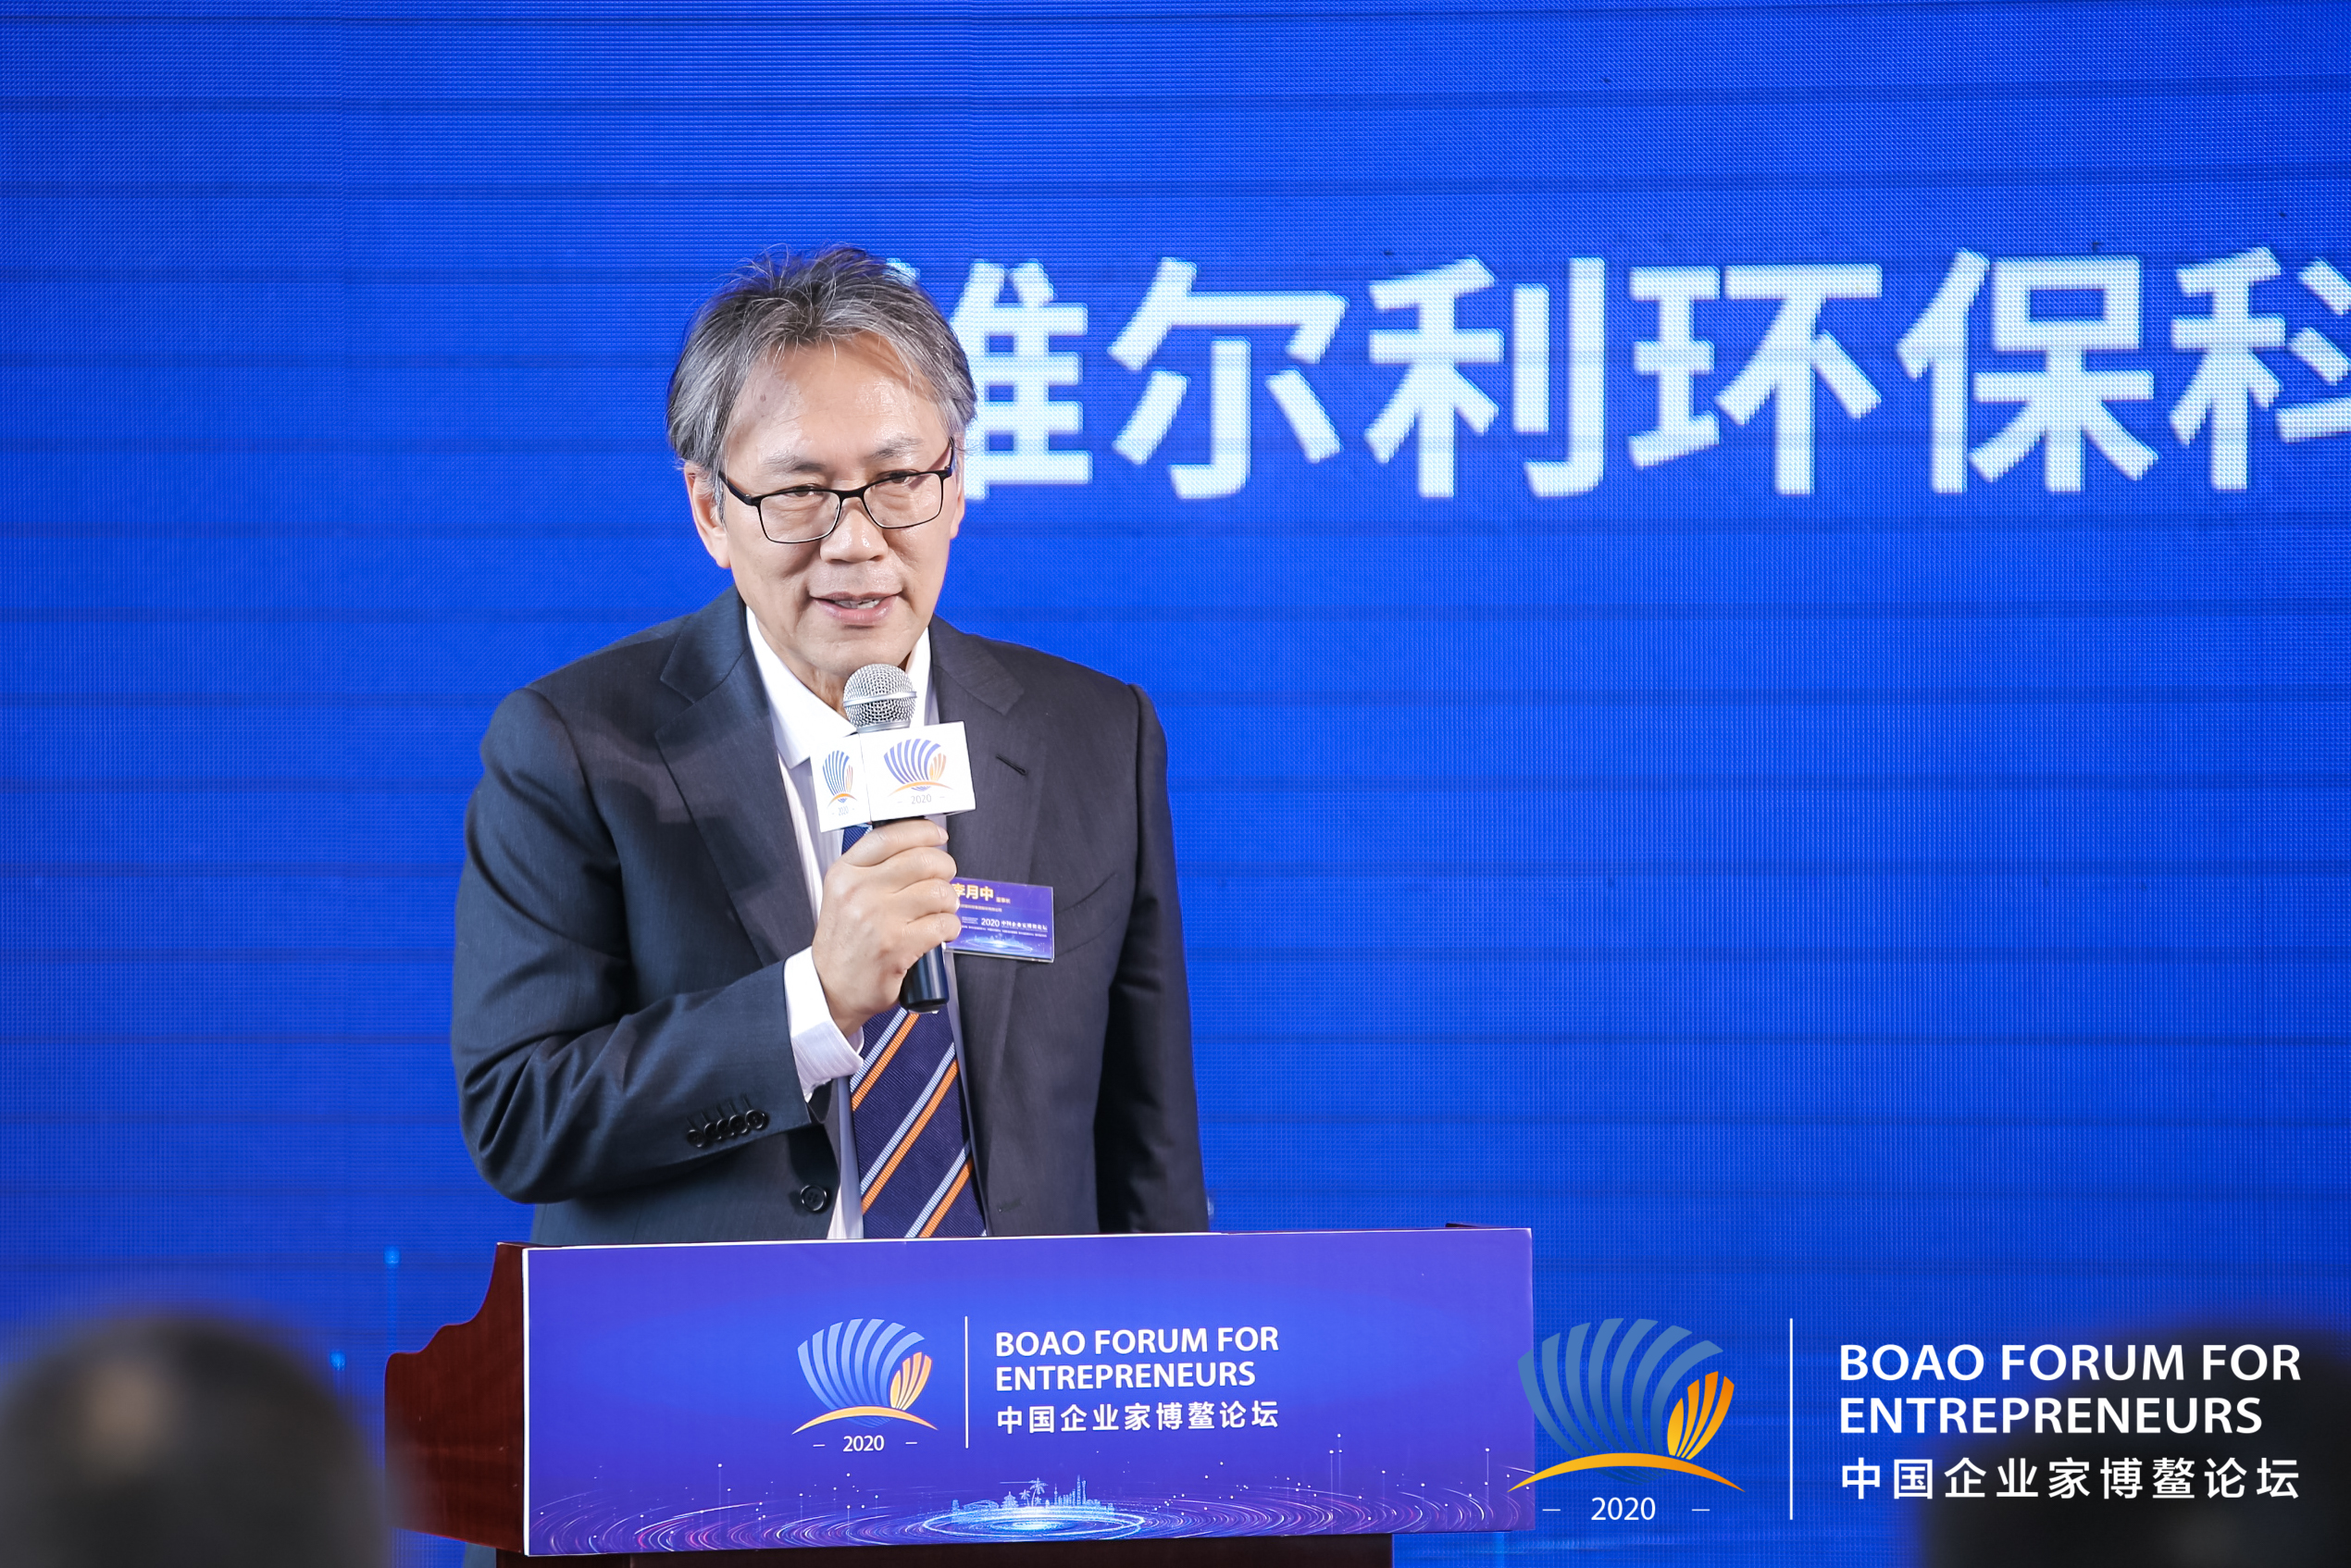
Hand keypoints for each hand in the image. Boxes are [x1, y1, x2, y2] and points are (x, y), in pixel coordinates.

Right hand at [812, 818, 960, 1038]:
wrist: (830, 988)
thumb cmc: (844, 942)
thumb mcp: (843, 894)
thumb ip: (872, 868)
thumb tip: (918, 845)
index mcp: (845, 874)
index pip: (890, 836)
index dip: (922, 832)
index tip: (937, 836)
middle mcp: (859, 892)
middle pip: (923, 860)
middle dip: (944, 867)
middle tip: (945, 878)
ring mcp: (879, 919)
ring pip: (938, 891)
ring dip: (950, 900)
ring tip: (942, 909)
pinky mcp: (897, 946)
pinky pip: (943, 923)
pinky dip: (951, 927)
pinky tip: (942, 931)